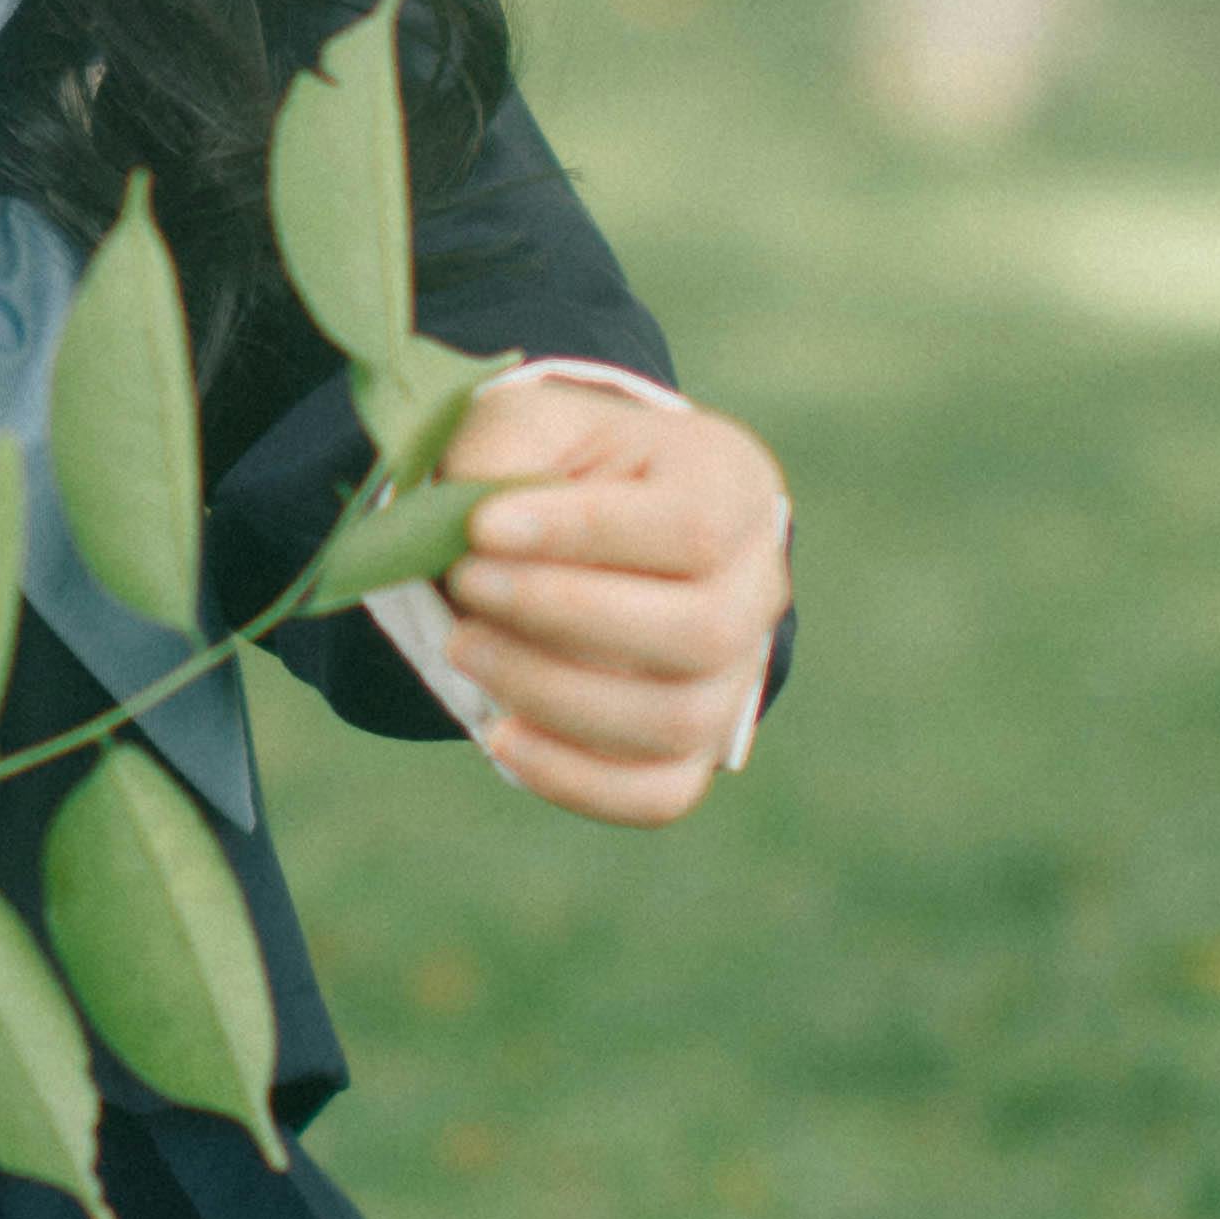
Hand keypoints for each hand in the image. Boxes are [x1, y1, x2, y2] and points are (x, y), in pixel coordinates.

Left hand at [435, 373, 788, 824]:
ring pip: (676, 720)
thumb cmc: (555, 464)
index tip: (481, 526)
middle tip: (463, 584)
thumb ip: (503, 457)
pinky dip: (574, 777)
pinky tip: (498, 736)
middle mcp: (757, 587)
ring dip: (554, 693)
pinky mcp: (695, 749)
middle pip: (699, 632)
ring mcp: (735, 677)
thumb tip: (464, 533)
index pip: (691, 527)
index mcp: (734, 486)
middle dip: (561, 615)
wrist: (582, 522)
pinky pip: (657, 794)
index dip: (583, 533)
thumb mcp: (529, 424)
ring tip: (462, 646)